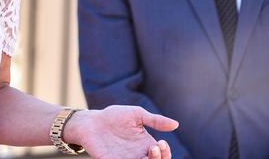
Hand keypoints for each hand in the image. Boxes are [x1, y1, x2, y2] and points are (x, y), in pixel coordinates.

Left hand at [63, 105, 178, 158]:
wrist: (91, 122)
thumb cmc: (114, 117)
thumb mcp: (136, 114)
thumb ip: (155, 120)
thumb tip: (176, 124)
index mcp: (146, 146)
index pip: (162, 155)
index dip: (166, 153)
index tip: (161, 142)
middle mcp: (138, 156)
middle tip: (155, 147)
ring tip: (149, 151)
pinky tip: (135, 158)